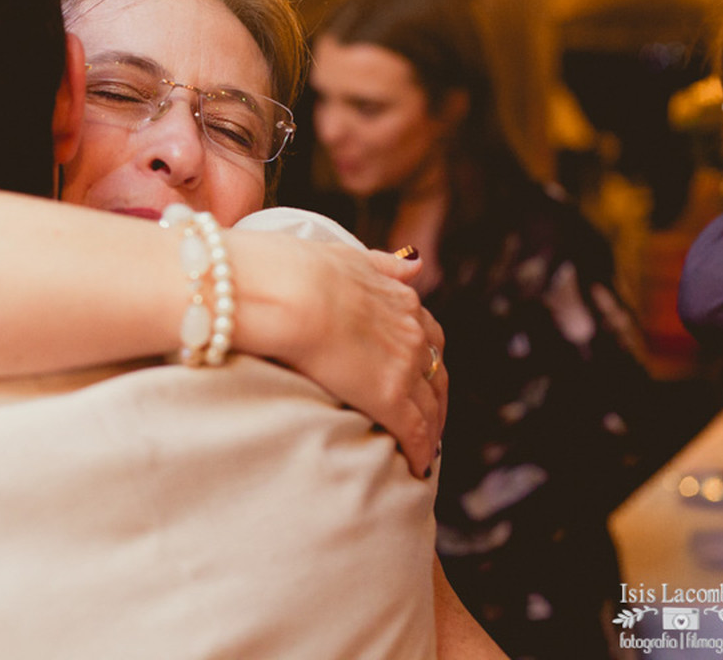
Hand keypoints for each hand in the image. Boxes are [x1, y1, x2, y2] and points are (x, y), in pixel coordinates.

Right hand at [234, 233, 446, 478]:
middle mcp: (411, 332)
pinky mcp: (387, 397)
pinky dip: (419, 450)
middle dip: (436, 399)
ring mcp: (402, 366)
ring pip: (430, 407)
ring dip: (431, 430)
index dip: (425, 360)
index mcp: (399, 298)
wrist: (286, 292)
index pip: (426, 335)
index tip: (420, 376)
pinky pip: (413, 431)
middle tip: (429, 421)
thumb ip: (381, 264)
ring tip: (424, 450)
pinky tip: (416, 467)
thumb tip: (414, 264)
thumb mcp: (346, 256)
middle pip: (436, 374)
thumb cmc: (296, 270)